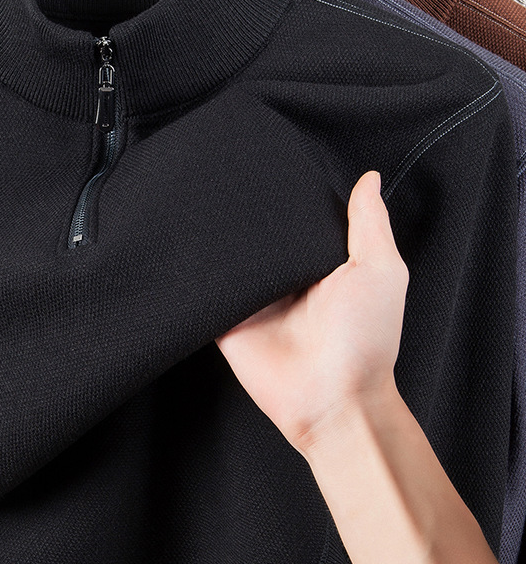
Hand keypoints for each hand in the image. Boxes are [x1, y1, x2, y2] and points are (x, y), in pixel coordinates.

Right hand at [215, 170, 408, 454]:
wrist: (331, 401)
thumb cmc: (365, 341)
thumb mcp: (379, 271)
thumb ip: (369, 224)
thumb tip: (369, 177)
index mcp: (320, 262)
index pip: (298, 218)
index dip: (287, 193)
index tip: (269, 162)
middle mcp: (284, 277)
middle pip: (258, 236)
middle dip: (246, 212)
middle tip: (225, 175)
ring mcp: (253, 298)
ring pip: (229, 259)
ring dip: (217, 240)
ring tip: (198, 201)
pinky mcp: (225, 319)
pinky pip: (205, 292)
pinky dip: (195, 276)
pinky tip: (184, 248)